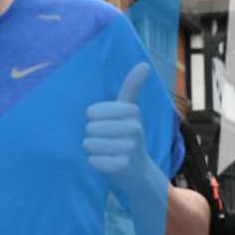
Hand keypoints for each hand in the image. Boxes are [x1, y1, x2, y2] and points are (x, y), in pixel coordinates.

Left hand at [84, 63, 151, 185]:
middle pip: (90, 128)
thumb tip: (144, 64)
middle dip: (91, 136)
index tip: (104, 124)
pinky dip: (94, 163)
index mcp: (133, 111)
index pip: (92, 112)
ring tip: (105, 152)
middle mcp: (134, 128)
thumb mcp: (129, 110)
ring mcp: (129, 148)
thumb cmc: (127, 135)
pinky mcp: (122, 166)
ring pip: (90, 144)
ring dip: (92, 150)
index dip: (92, 119)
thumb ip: (132, 87)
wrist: (138, 171)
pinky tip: (106, 163)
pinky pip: (93, 161)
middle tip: (105, 141)